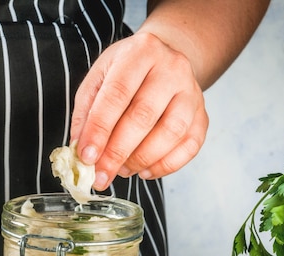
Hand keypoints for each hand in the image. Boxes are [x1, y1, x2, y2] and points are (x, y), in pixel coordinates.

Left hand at [71, 31, 207, 189]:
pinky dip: (166, 165)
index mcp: (140, 52)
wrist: (166, 58)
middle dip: (118, 152)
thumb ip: (86, 112)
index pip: (117, 95)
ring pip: (171, 133)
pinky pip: (190, 146)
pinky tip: (145, 170)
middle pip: (144, 116)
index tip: (87, 157)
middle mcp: (171, 68)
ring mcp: (192, 92)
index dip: (99, 130)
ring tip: (122, 170)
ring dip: (142, 160)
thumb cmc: (127, 71)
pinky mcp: (203, 115)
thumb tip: (81, 151)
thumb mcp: (100, 78)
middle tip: (101, 175)